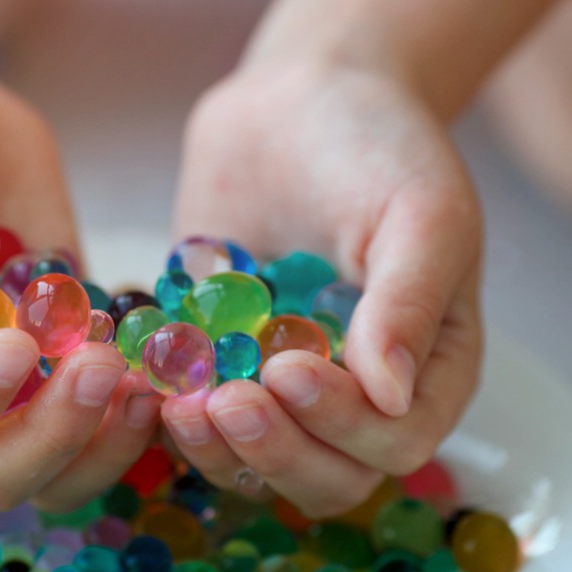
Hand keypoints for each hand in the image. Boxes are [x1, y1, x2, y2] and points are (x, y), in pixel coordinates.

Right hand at [0, 56, 160, 511]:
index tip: (14, 345)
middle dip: (49, 436)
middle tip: (100, 365)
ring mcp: (6, 387)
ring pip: (53, 472)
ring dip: (103, 444)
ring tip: (141, 379)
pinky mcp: (62, 360)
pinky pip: (101, 425)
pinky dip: (136, 414)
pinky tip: (163, 362)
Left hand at [166, 62, 482, 516]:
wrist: (300, 96)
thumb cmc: (378, 146)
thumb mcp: (420, 211)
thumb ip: (410, 303)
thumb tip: (390, 398)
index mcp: (427, 369)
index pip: (396, 440)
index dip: (343, 425)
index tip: (290, 369)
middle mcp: (358, 393)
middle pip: (327, 475)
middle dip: (276, 451)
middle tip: (226, 403)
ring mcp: (284, 386)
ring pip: (257, 463)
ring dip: (217, 449)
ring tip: (179, 404)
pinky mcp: (222, 364)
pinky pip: (199, 419)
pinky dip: (170, 416)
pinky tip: (145, 383)